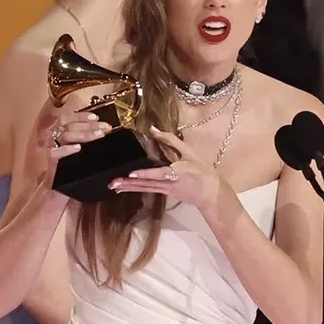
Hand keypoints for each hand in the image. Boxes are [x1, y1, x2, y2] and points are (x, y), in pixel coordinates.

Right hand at [44, 111, 111, 185]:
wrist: (60, 190)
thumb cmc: (73, 169)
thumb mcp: (82, 152)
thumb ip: (87, 140)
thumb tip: (104, 131)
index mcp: (61, 134)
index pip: (67, 119)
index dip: (80, 116)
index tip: (96, 118)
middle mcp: (55, 140)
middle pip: (70, 126)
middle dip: (89, 125)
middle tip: (105, 127)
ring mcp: (53, 150)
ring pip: (66, 136)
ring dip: (84, 134)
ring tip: (99, 135)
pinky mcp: (51, 162)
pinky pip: (55, 153)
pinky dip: (67, 149)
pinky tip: (78, 148)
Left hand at [108, 126, 222, 210]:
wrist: (210, 193)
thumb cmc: (202, 171)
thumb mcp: (190, 153)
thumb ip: (171, 141)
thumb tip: (153, 130)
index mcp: (177, 173)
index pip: (159, 174)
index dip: (146, 174)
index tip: (132, 173)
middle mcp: (169, 184)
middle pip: (146, 184)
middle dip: (129, 184)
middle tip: (112, 182)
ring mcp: (165, 190)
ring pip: (144, 189)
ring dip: (128, 188)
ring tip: (113, 186)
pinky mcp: (165, 193)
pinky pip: (147, 190)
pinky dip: (134, 189)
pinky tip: (123, 189)